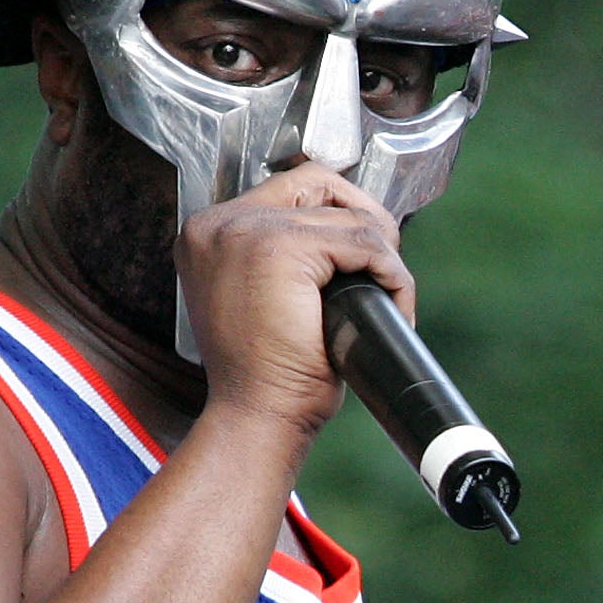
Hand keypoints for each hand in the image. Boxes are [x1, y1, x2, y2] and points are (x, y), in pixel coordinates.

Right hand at [176, 164, 417, 438]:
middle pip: (320, 185)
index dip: (339, 213)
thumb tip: (349, 228)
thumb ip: (285, 257)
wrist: (258, 417)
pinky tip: (393, 307)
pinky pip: (363, 242)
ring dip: (384, 259)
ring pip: (350, 218)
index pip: (291, 186)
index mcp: (209, 233)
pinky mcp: (280, 248)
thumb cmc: (269, 376)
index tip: (362, 253)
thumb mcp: (266, 301)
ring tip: (388, 303)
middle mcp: (219, 222)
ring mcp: (246, 230)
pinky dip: (391, 274)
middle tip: (384, 270)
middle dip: (366, 222)